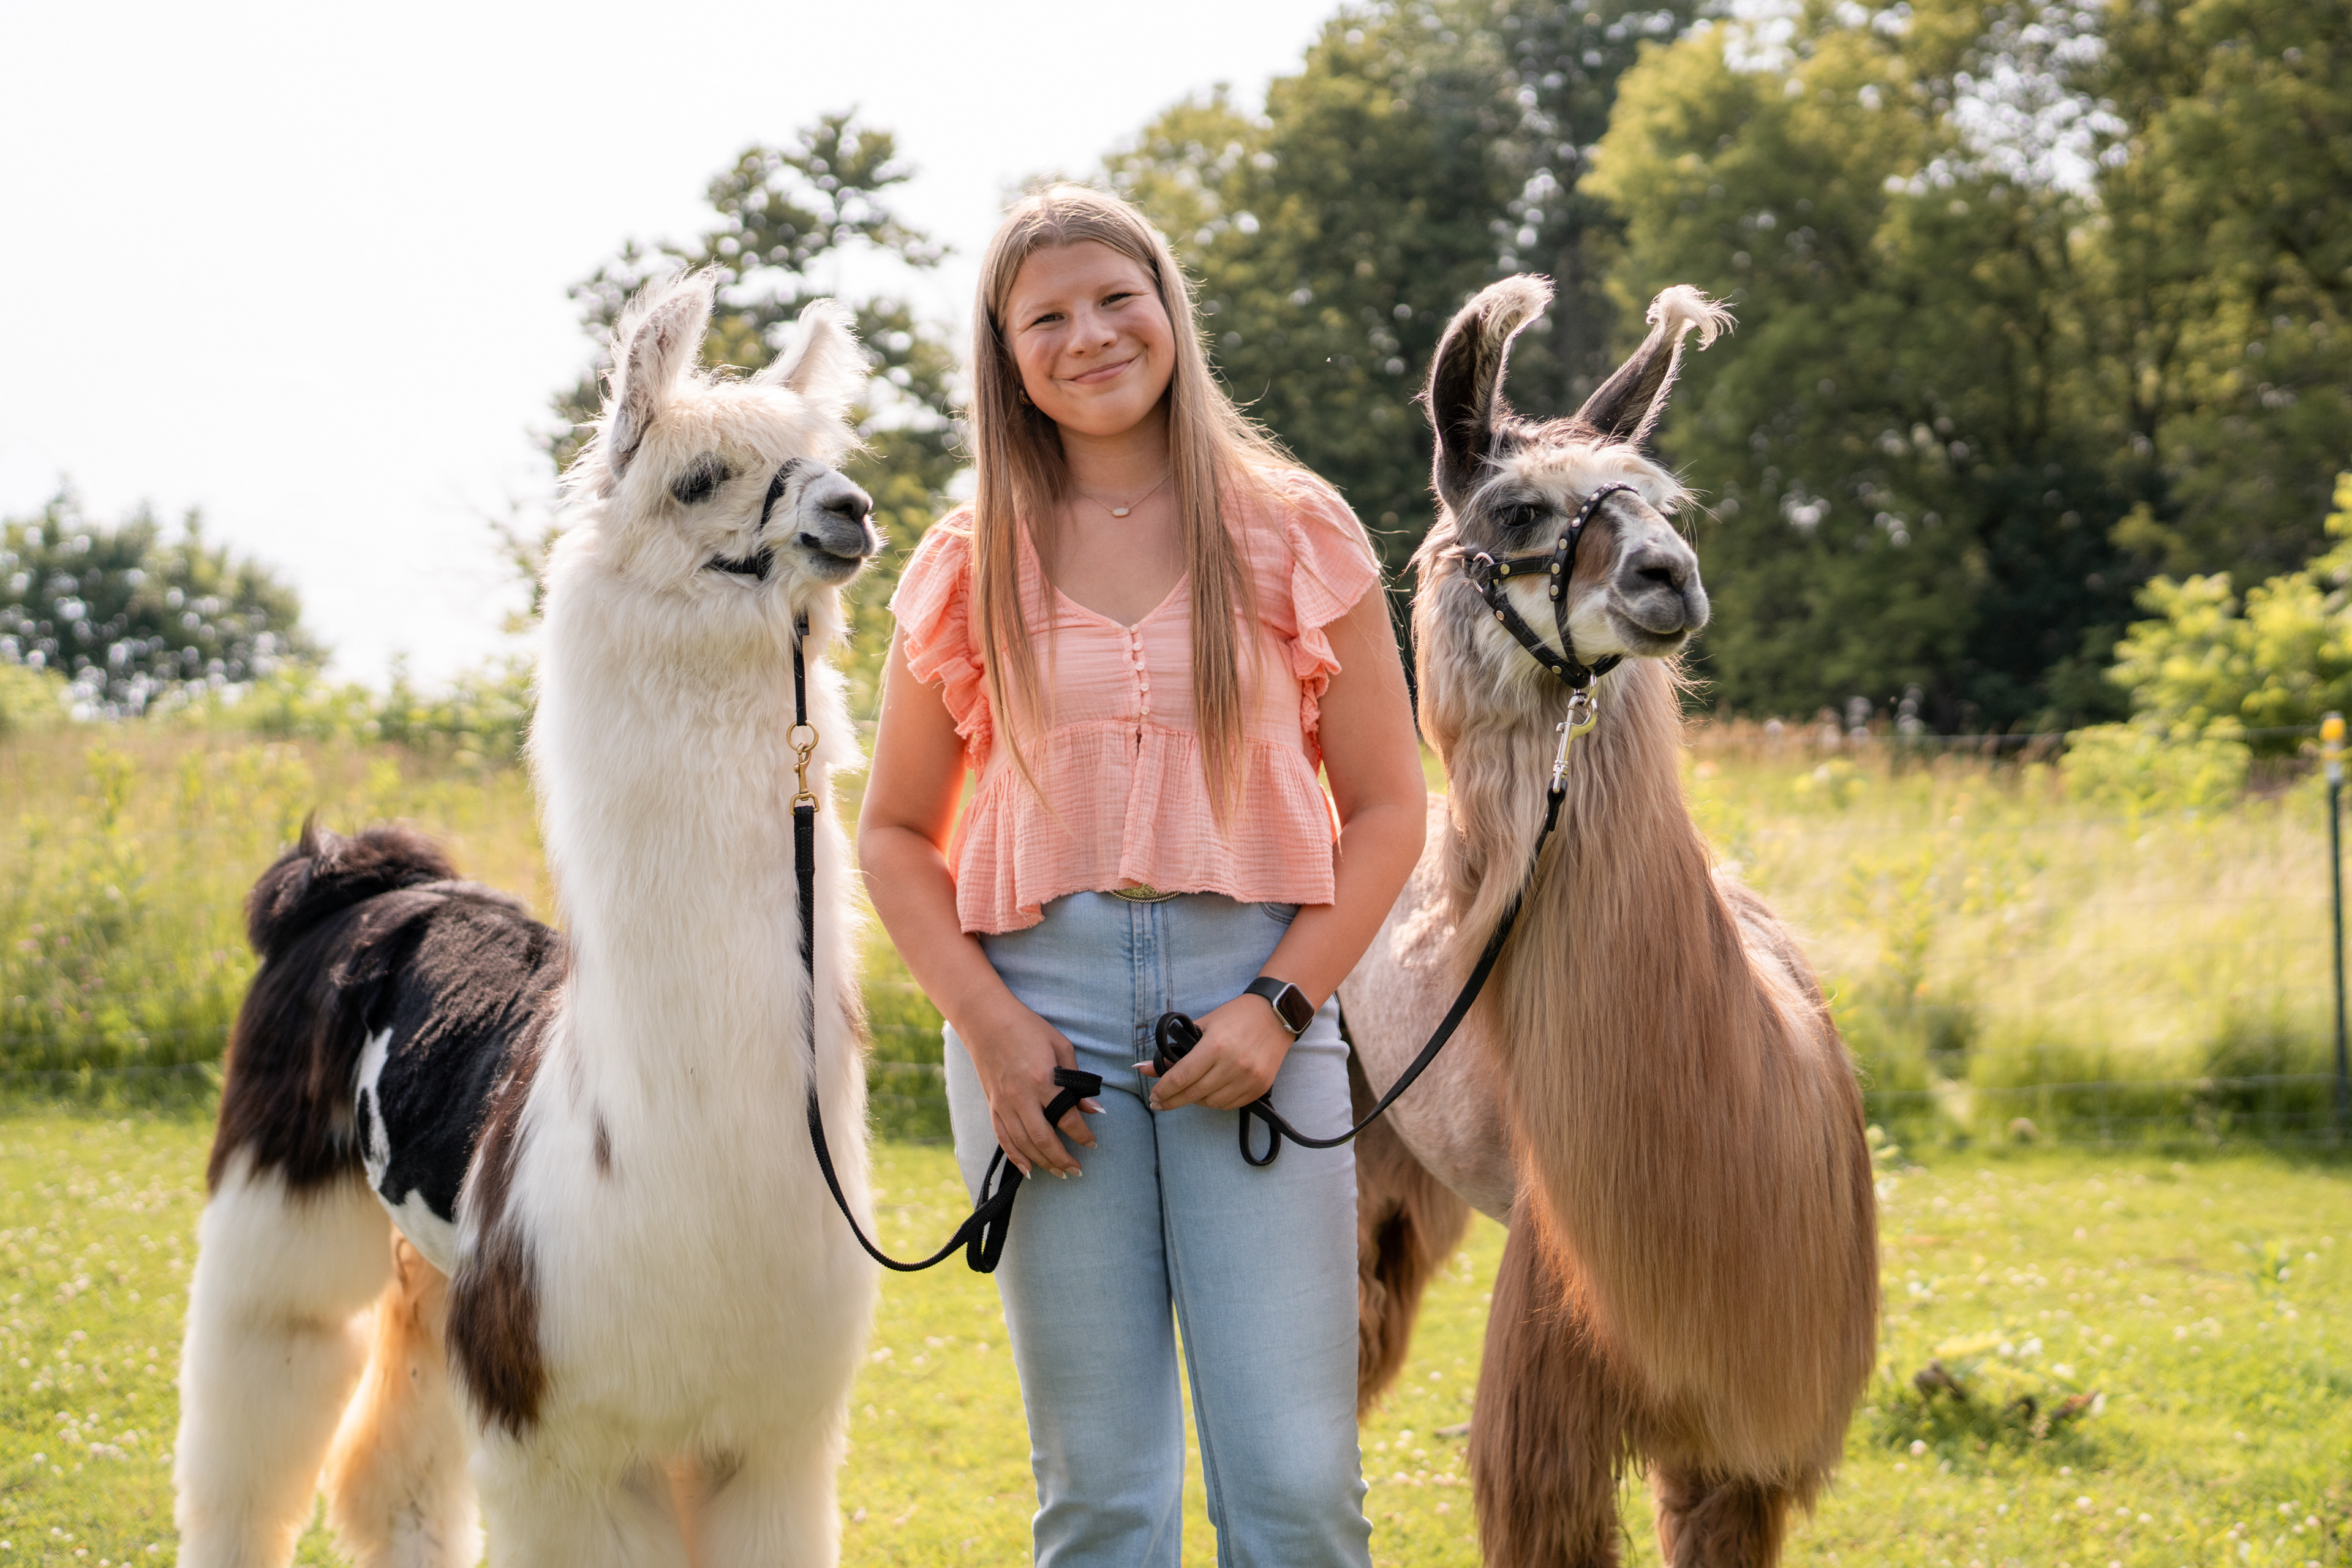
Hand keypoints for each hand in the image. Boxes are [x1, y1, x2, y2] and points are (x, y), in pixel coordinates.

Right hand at [960, 995, 1101, 1177]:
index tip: (1093, 1143)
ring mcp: (1003, 1103)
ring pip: (1023, 1144)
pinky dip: (1016, 1156)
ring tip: (1059, 1173)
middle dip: (1062, 1158)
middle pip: (1043, 1139)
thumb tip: (1092, 1108)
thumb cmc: (1028, 1028)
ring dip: (1043, 1162)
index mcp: (1042, 1079)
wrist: (986, 1019)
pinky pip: (1003, 1138)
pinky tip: (1028, 1169)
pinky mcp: (992, 1105)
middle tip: (1077, 1170)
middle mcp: (1021, 1096)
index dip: (1082, 1134)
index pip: (1067, 1117)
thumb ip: (1076, 1078)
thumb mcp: (1060, 1046)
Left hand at [1138, 992, 1293, 1110]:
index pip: (1181, 1077)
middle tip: (1159, 1103)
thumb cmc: (1236, 1016)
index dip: (1163, 1090)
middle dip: (1172, 1101)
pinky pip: (1230, 1104)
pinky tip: (1209, 1092)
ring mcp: (1248, 1078)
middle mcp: (1233, 1065)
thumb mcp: (1203, 1026)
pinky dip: (1215, 1101)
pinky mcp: (1260, 1087)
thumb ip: (1176, 1051)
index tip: (1153, 1096)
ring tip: (1188, 1092)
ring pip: (1211, 1103)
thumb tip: (1144, 1069)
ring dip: (1195, 1100)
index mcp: (1215, 1046)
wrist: (1276, 1015)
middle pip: (1193, 1094)